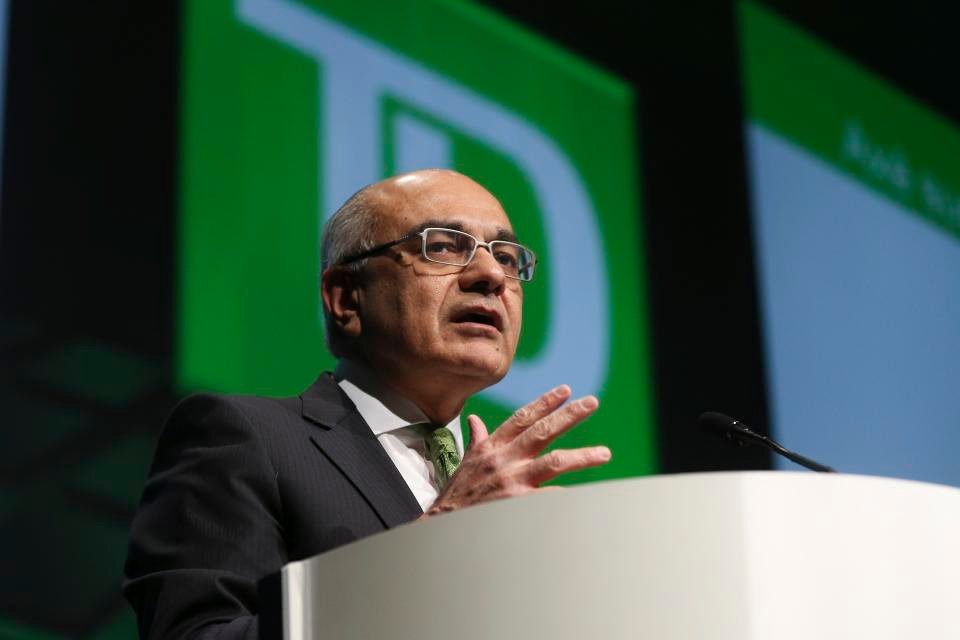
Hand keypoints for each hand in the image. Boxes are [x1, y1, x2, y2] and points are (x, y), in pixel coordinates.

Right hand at [423, 385, 610, 515]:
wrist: (441, 527)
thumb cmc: (457, 495)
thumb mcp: (466, 463)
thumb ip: (477, 440)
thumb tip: (476, 420)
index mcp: (491, 447)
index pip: (522, 418)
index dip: (545, 403)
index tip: (566, 391)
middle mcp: (503, 459)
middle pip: (542, 431)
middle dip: (569, 416)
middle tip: (592, 403)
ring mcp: (511, 481)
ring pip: (554, 462)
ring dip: (582, 457)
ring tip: (604, 453)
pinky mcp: (517, 504)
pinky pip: (549, 497)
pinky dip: (566, 496)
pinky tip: (585, 496)